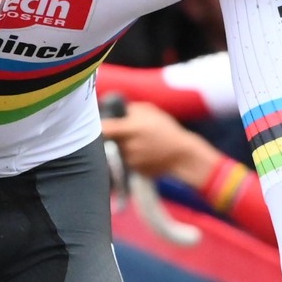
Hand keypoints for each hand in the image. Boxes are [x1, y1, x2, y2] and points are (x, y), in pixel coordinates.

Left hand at [99, 103, 214, 185]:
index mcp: (130, 130)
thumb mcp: (150, 111)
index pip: (103, 129)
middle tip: (123, 133)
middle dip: (113, 137)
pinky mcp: (134, 171)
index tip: (101, 124)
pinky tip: (143, 153)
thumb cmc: (166, 129)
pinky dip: (130, 158)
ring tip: (137, 142)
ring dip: (121, 148)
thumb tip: (114, 111)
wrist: (182, 155)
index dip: (100, 126)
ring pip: (117, 153)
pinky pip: (126, 163)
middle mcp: (127, 146)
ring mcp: (130, 161)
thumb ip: (130, 109)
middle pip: (108, 142)